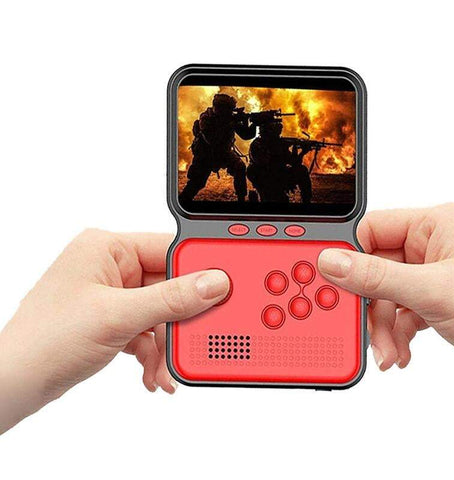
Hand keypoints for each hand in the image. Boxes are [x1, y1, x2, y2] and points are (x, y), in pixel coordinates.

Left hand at [0, 229, 229, 433]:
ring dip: (167, 341)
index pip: (168, 248)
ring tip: (166, 367)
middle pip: (169, 284)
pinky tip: (154, 372)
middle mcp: (111, 266)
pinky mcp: (113, 316)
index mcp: (107, 248)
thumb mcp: (118, 317)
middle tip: (193, 337)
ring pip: (162, 310)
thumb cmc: (45, 341)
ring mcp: (113, 293)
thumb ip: (171, 299)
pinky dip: (154, 351)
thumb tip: (212, 283)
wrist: (16, 383)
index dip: (196, 270)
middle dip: (178, 319)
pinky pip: (148, 327)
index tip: (220, 290)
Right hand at [317, 203, 453, 369]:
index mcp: (431, 225)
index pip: (370, 232)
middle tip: (364, 328)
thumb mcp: (433, 292)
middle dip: (370, 306)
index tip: (335, 285)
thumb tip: (332, 262)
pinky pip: (398, 310)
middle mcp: (428, 245)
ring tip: (387, 350)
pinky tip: (398, 350)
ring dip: (381, 326)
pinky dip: (394, 333)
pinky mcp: (431, 297)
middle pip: (373, 269)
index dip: (350, 259)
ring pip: (383, 294)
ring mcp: (429, 272)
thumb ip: (377, 277)